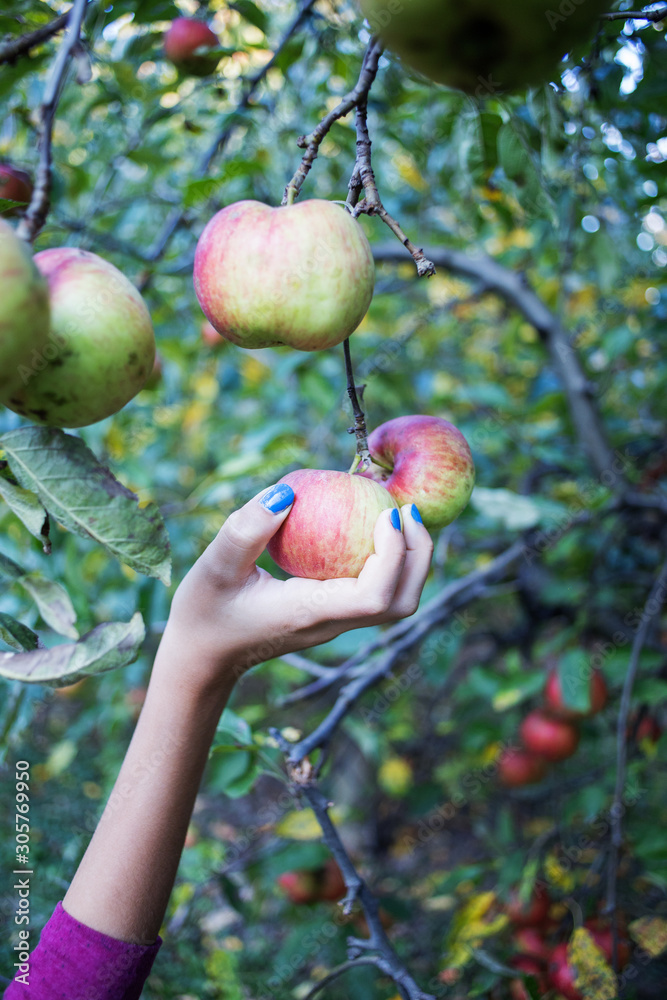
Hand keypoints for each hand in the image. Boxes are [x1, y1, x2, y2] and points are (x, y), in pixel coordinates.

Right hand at [159, 482, 432, 692]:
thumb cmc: (204, 613)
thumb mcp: (214, 566)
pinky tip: (368, 526)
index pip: (376, 596)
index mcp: (312, 613)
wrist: (203, 656)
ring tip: (398, 515)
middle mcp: (332, 622)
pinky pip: (374, 589)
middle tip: (409, 510)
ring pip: (395, 601)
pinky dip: (386, 560)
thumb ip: (247, 529)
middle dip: (418, 557)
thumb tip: (287, 492)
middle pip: (401, 602)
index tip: (389, 514)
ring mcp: (335, 621)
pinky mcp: (331, 613)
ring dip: (408, 559)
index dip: (394, 555)